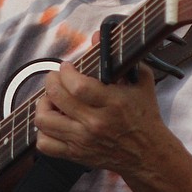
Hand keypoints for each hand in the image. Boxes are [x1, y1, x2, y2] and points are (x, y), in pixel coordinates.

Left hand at [34, 61, 163, 172]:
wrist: (148, 154)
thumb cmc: (144, 116)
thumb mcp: (140, 81)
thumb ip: (119, 57)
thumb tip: (96, 36)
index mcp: (112, 103)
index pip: (77, 86)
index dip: (66, 72)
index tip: (68, 67)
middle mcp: (94, 123)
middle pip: (57, 98)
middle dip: (52, 81)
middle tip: (57, 78)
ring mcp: (83, 140)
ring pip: (44, 120)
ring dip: (44, 104)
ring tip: (53, 99)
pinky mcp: (76, 154)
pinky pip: (45, 144)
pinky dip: (43, 131)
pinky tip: (54, 121)